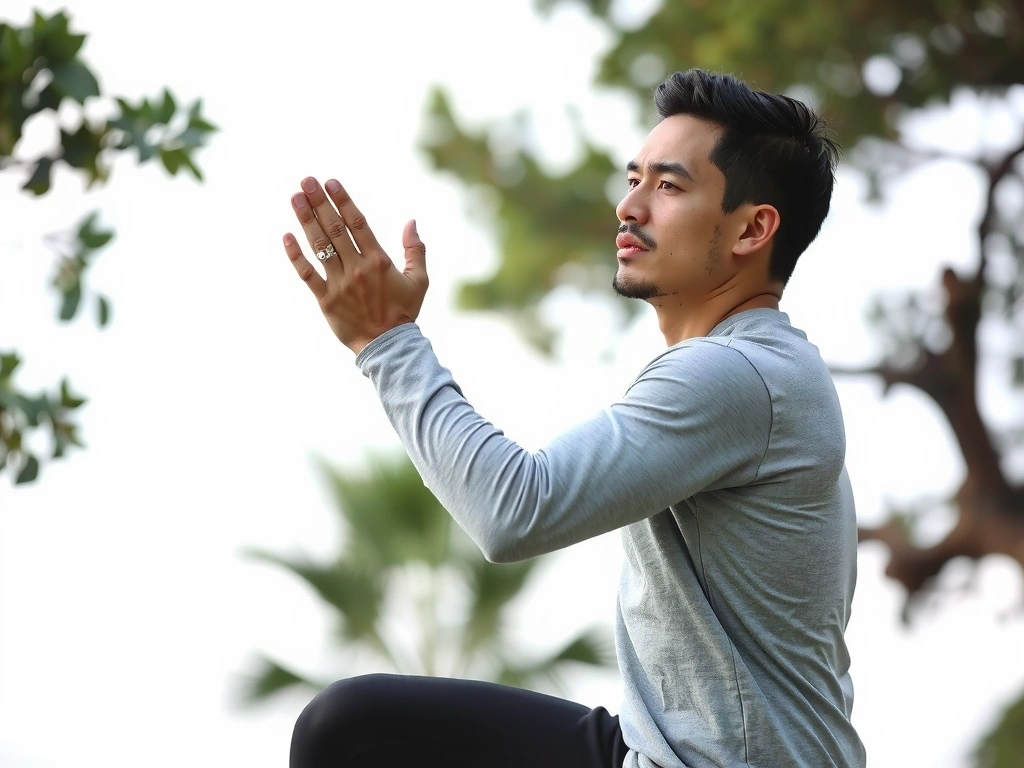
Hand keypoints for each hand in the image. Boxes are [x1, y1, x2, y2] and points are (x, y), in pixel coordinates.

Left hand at [283, 176, 427, 354]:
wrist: (389, 346)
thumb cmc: (404, 312)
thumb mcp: (420, 280)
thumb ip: (416, 250)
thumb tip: (411, 222)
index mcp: (379, 260)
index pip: (357, 223)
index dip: (342, 201)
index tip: (330, 182)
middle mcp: (357, 268)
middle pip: (334, 228)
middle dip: (319, 202)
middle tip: (306, 181)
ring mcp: (339, 284)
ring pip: (319, 246)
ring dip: (306, 220)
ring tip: (295, 198)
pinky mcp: (325, 300)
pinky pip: (307, 274)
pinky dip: (295, 255)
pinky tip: (286, 236)